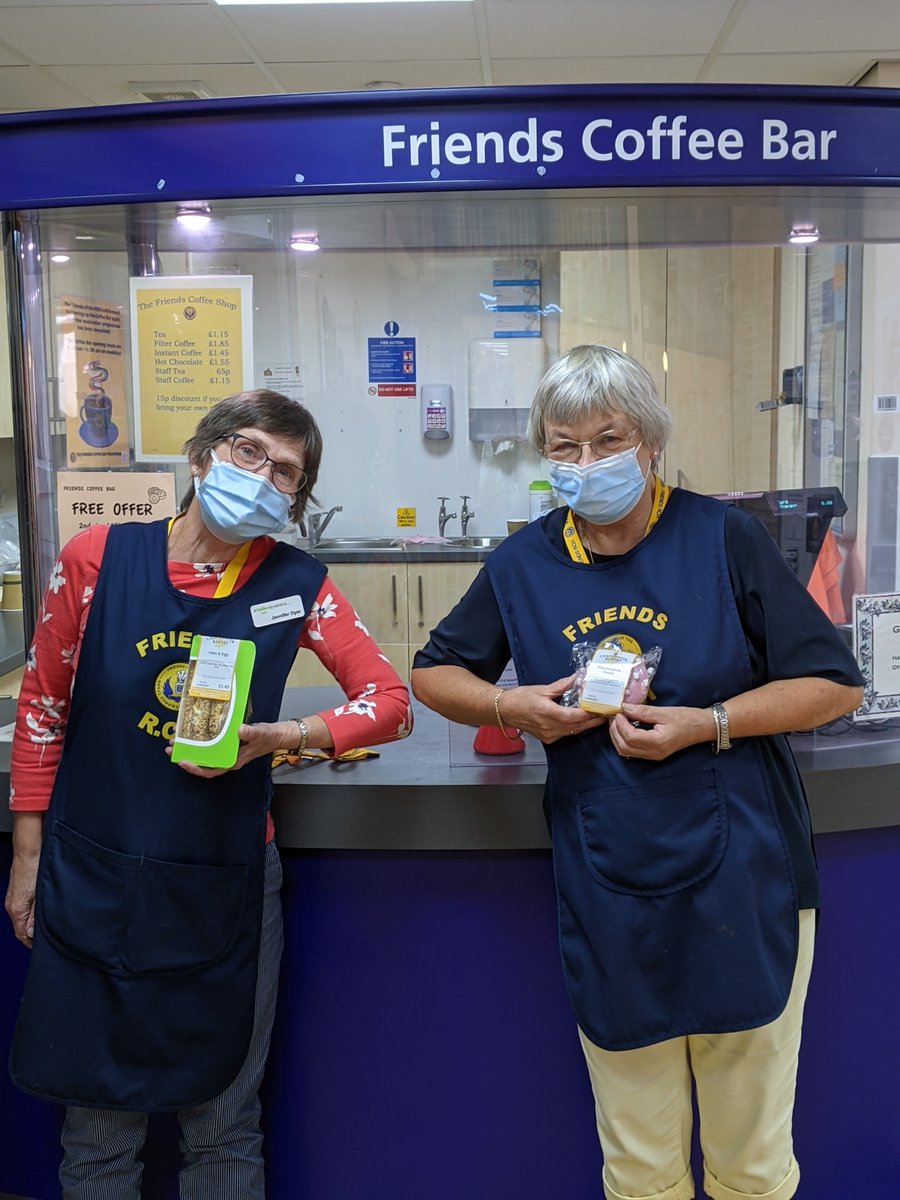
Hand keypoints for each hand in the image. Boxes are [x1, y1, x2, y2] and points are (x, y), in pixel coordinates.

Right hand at [5, 854, 38, 948]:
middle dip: (33, 935)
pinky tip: (41, 911)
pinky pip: (23, 909)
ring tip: (46, 926)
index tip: (42, 946)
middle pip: (21, 927)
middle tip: (47, 937)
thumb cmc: (34, 868)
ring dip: (32, 923)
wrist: (29, 850)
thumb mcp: (39, 895)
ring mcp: (13, 898)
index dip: (32, 943)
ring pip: (22, 918)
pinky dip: (31, 914)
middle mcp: (11, 905)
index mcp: (16, 909)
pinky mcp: (17, 892)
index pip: (22, 934)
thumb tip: (32, 933)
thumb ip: (35, 916)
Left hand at [168, 722, 283, 777]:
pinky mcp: (226, 744)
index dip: (195, 768)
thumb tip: (239, 730)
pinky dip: (199, 741)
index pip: (210, 770)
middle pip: (202, 763)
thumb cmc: (269, 737)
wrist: (277, 735)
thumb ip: (250, 733)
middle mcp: (227, 758)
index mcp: (233, 761)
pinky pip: (209, 745)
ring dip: (189, 749)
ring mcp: (226, 752)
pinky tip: (192, 733)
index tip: (183, 762)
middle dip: (185, 757)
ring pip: (204, 754)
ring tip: (176, 740)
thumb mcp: (260, 734)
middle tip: (171, 748)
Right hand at [499, 676, 607, 743]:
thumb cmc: (521, 698)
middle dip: (592, 721)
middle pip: (576, 726)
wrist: (505, 711)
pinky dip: (575, 727)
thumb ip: (562, 685)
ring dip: (585, 725)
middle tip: (606, 714)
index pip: (572, 716)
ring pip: (572, 731)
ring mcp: (548, 734)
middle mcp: (548, 726)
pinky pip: (566, 733)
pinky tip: (582, 721)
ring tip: (598, 717)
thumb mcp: (542, 688)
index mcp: (547, 712)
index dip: (587, 714)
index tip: (600, 708)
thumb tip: (578, 677)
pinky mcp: (548, 739)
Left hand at [609, 703, 712, 761]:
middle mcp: (654, 753)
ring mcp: (653, 756)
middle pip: (624, 747)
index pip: (630, 736)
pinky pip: (632, 752)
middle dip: (615, 731)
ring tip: (618, 721)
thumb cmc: (686, 718)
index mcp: (657, 742)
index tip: (619, 711)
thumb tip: (624, 707)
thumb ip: (642, 711)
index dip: (620, 724)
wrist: (702, 728)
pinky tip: (625, 728)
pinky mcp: (653, 754)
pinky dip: (624, 741)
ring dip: (617, 737)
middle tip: (615, 716)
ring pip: (626, 751)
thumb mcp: (664, 712)